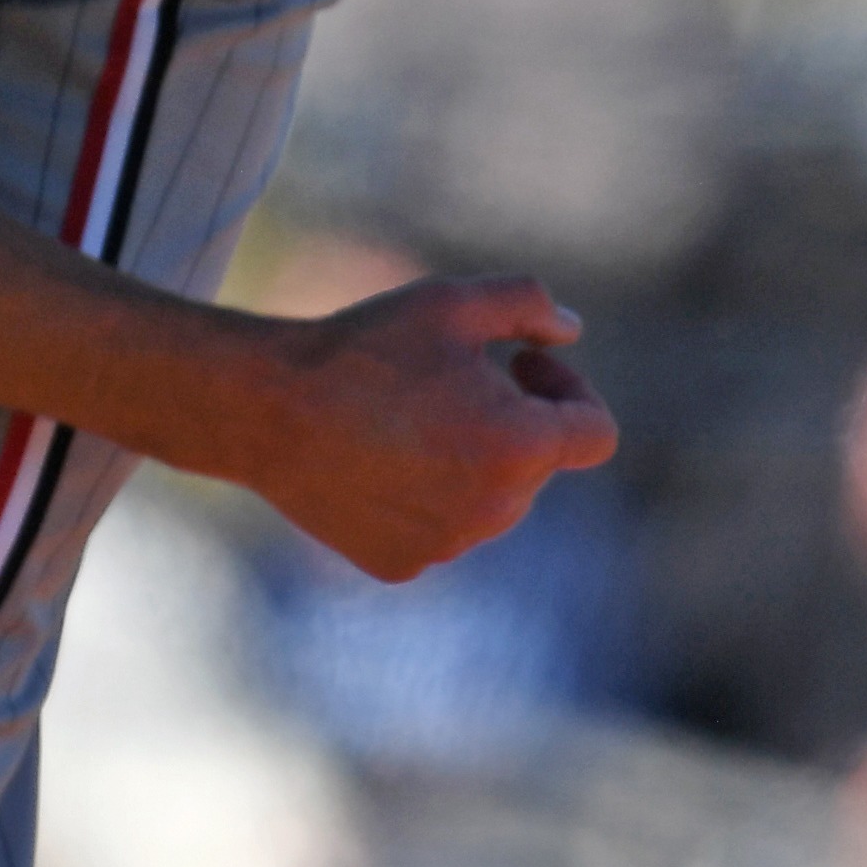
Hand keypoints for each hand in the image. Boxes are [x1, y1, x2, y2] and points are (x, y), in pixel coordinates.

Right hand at [228, 274, 616, 582]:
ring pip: (489, 500)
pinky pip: (438, 527)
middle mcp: (497, 510)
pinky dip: (423, 494)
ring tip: (402, 414)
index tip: (522, 363)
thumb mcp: (450, 301)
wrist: (270, 410)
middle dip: (512, 419)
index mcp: (520, 447)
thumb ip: (528, 304)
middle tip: (448, 376)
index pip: (596, 434)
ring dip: (469, 458)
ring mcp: (450, 545)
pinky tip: (373, 454)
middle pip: (536, 465)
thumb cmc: (365, 348)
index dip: (570, 390)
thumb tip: (571, 331)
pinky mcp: (404, 564)